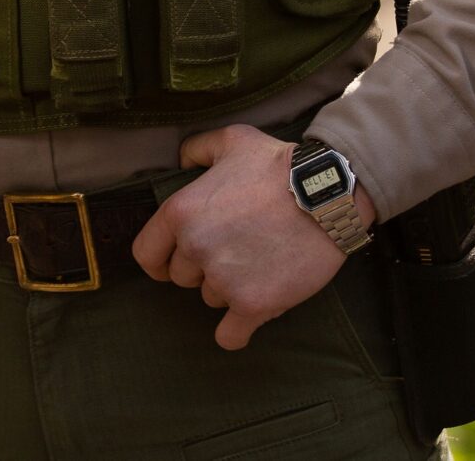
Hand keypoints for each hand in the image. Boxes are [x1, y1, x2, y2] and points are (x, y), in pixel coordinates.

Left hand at [131, 124, 379, 349]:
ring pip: (210, 299)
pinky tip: (245, 318)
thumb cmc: (280, 164)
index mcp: (181, 212)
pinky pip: (229, 335)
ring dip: (228, 289)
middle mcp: (195, 247)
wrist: (328, 193)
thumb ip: (196, 149)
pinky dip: (235, 332)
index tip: (171, 263)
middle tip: (237, 249)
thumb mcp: (231, 140)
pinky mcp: (253, 304)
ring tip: (259, 263)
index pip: (147, 254)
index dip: (159, 260)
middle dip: (203, 267)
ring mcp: (223, 279)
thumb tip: (179, 164)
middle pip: (183, 277)